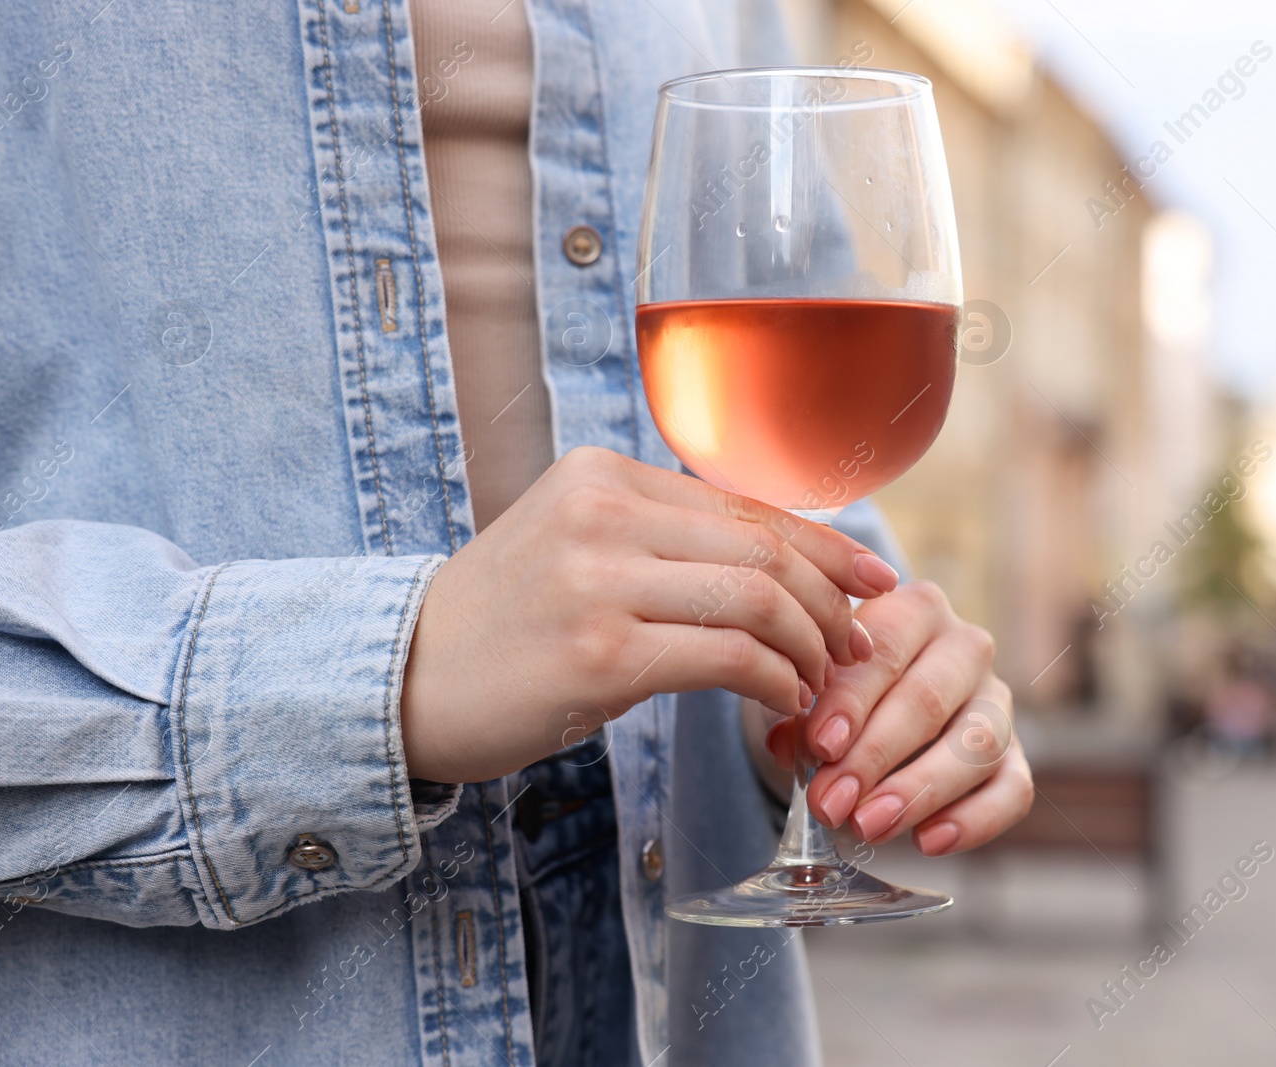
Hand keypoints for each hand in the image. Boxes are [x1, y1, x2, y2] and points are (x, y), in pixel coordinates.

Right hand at [399, 447, 896, 782]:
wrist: (402, 681)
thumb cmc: (504, 624)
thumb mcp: (578, 548)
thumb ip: (664, 540)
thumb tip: (782, 566)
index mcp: (604, 476)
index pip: (747, 506)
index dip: (827, 545)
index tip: (873, 580)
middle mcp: (603, 513)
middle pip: (764, 550)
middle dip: (829, 603)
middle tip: (853, 647)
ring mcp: (599, 579)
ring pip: (757, 599)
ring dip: (809, 646)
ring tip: (819, 680)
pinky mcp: (600, 652)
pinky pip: (728, 657)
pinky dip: (773, 680)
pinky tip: (779, 700)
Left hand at [762, 580, 1032, 855]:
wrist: (877, 708)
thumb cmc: (839, 691)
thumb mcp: (812, 686)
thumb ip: (803, 710)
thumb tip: (792, 744)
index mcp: (915, 609)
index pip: (886, 649)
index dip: (852, 700)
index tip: (820, 747)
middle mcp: (966, 647)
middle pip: (929, 698)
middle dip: (875, 756)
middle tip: (831, 801)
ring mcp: (997, 701)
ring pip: (976, 744)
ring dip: (919, 790)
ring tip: (868, 825)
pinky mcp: (1016, 755)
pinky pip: (1014, 789)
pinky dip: (975, 820)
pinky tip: (929, 841)